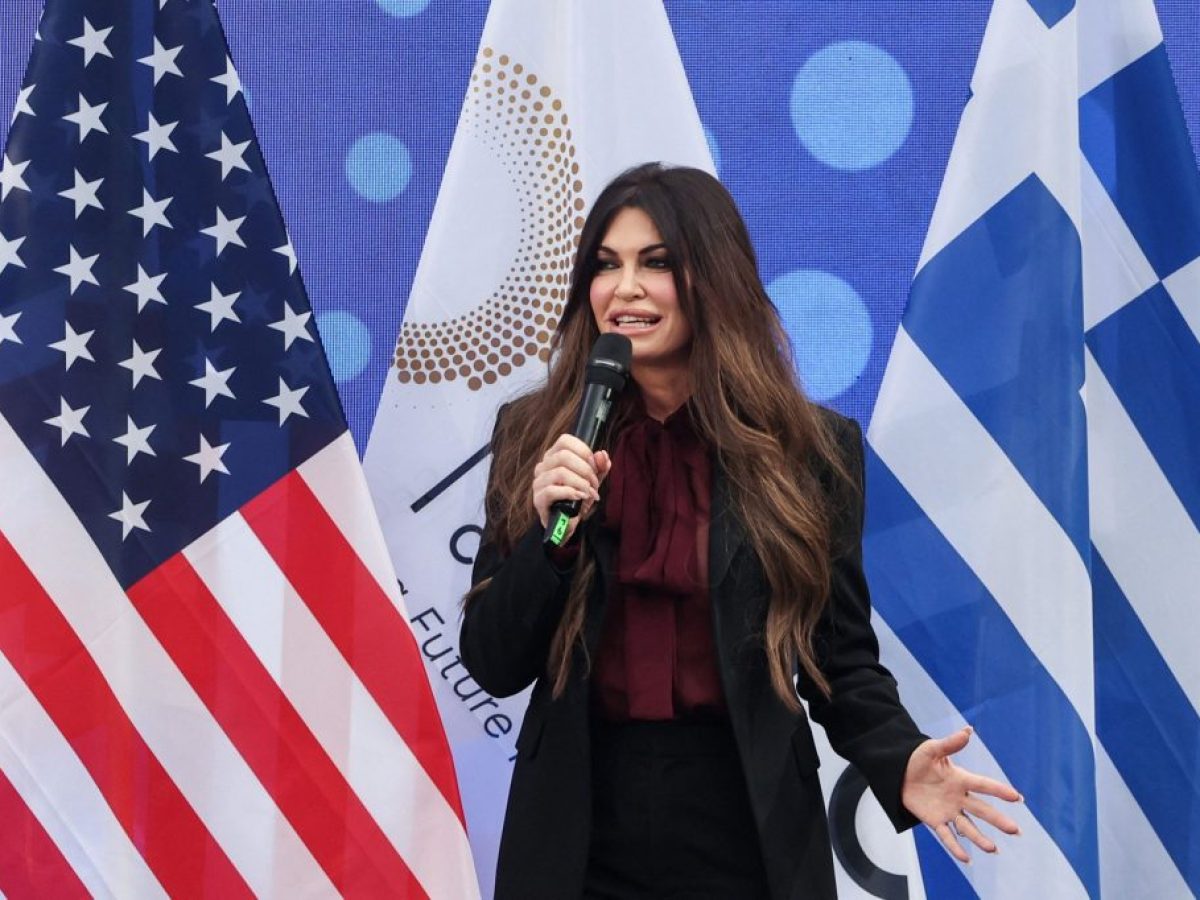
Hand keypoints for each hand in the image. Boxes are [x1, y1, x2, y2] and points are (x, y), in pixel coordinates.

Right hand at [531, 434, 611, 542]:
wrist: (567, 523)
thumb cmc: (577, 498)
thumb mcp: (592, 480)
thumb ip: (599, 467)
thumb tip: (602, 454)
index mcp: (554, 456)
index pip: (565, 441)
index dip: (583, 451)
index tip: (595, 466)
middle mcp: (543, 466)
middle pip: (564, 456)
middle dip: (585, 470)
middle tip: (594, 484)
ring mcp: (538, 482)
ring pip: (560, 472)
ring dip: (580, 483)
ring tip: (589, 493)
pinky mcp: (538, 499)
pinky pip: (552, 490)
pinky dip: (570, 493)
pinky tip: (579, 497)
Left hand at [900, 726, 1021, 862]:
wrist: (899, 774)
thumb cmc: (918, 760)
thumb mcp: (932, 749)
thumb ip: (950, 744)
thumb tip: (968, 730)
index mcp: (960, 779)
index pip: (983, 785)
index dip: (999, 790)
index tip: (1017, 797)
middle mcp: (958, 798)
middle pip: (981, 810)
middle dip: (998, 820)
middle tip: (1015, 830)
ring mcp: (948, 811)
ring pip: (967, 827)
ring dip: (980, 838)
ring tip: (993, 848)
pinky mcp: (935, 821)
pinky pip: (947, 836)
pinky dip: (955, 847)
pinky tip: (966, 858)